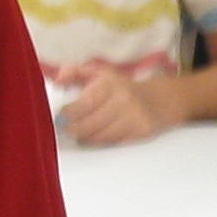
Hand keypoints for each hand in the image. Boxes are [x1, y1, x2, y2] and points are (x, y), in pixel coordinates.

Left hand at [60, 72, 179, 146]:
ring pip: (98, 138)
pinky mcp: (140, 132)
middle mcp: (123, 100)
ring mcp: (133, 118)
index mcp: (110, 83)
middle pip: (87, 126)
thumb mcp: (100, 73)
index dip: (66, 114)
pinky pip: (111, 143)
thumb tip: (57, 80)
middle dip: (72, 129)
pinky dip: (99, 142)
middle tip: (65, 127)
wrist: (158, 99)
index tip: (60, 116)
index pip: (83, 105)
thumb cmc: (122, 88)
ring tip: (81, 131)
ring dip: (84, 137)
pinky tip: (96, 135)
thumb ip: (75, 72)